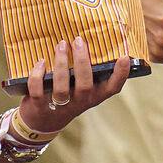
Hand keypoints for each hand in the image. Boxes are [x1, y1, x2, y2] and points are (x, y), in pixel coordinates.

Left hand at [16, 36, 131, 132]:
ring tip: (61, 45)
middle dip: (82, 61)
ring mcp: (60, 106)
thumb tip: (92, 40)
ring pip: (61, 87)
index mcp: (94, 96)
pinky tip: (40, 62)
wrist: (44, 122)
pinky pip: (38, 90)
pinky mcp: (40, 106)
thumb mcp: (83, 89)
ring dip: (61, 64)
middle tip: (78, 41)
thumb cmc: (68, 97)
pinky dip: (38, 75)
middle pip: (85, 84)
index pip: (113, 88)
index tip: (124, 57)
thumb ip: (89, 72)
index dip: (120, 74)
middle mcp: (80, 102)